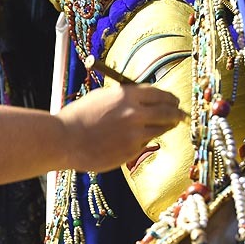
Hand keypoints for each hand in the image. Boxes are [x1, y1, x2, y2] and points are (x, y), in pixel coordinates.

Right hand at [55, 84, 186, 172]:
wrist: (65, 139)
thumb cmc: (78, 116)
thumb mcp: (102, 97)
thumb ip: (123, 98)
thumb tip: (142, 100)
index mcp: (126, 95)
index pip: (159, 93)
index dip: (169, 97)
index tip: (174, 101)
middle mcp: (135, 113)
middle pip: (168, 111)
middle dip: (176, 112)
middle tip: (179, 114)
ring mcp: (136, 133)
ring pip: (162, 129)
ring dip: (166, 127)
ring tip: (167, 126)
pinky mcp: (132, 150)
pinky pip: (145, 143)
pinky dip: (144, 140)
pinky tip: (134, 139)